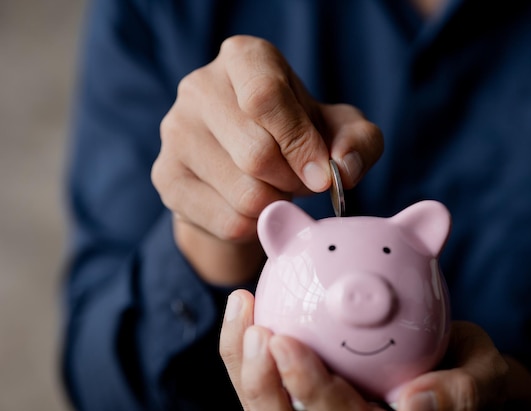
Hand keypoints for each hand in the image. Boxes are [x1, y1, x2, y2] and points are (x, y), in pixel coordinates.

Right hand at [151, 35, 382, 285]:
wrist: (244, 165)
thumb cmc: (296, 137)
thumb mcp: (338, 129)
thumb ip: (358, 141)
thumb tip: (343, 169)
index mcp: (244, 58)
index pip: (265, 97)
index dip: (300, 143)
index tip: (322, 174)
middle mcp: (199, 87)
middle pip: (256, 154)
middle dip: (293, 182)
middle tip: (300, 182)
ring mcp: (175, 132)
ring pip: (244, 194)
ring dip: (276, 204)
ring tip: (276, 190)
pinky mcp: (166, 177)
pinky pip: (227, 222)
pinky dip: (256, 226)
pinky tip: (254, 208)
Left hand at [220, 290, 530, 410]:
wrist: (457, 372)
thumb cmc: (471, 375)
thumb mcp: (485, 380)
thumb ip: (462, 394)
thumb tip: (414, 404)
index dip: (310, 392)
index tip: (284, 343)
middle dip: (262, 383)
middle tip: (256, 329)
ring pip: (266, 406)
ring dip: (244, 362)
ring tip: (241, 308)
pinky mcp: (303, 396)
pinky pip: (267, 378)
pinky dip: (246, 347)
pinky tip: (244, 304)